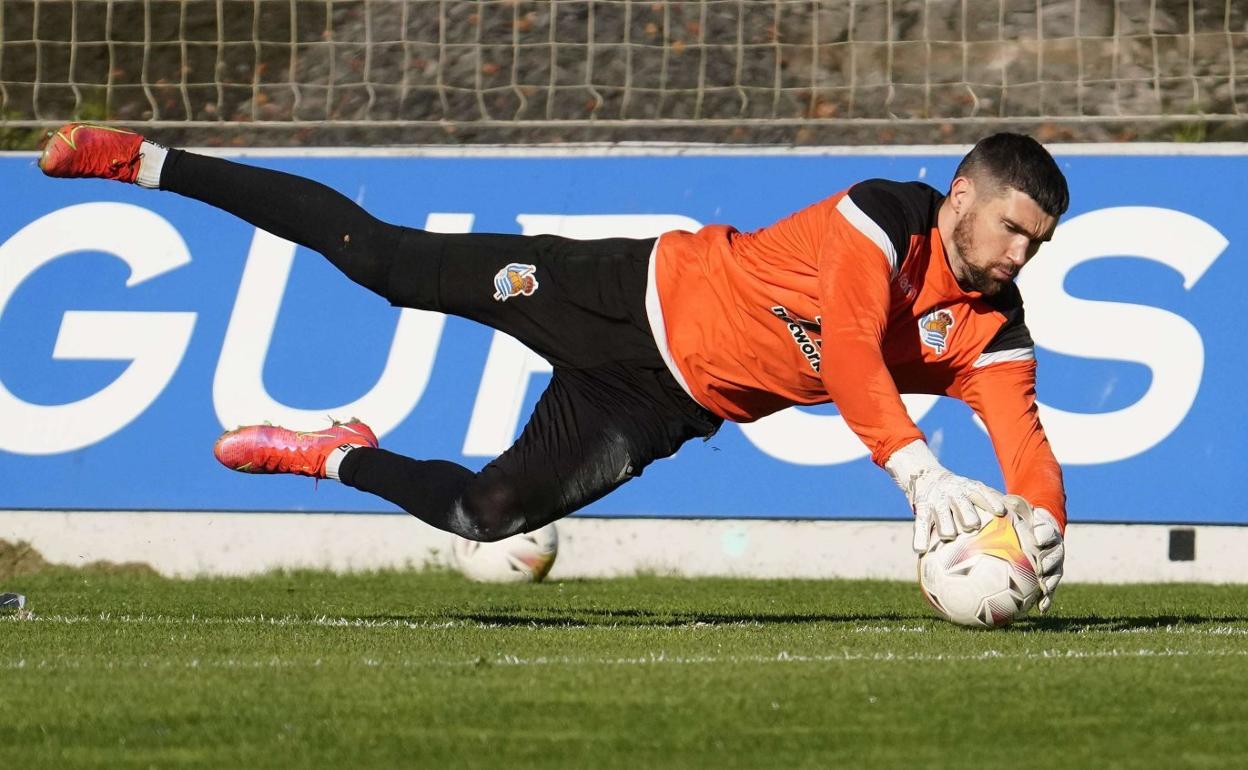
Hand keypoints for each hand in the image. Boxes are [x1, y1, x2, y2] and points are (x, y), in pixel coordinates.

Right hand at [884, 440, 1006, 552]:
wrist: (925, 475)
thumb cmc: (958, 491)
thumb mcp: (972, 488)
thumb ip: (991, 499)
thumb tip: (1016, 512)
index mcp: (969, 488)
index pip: (982, 493)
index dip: (991, 501)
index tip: (1000, 511)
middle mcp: (953, 493)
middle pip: (963, 506)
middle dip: (968, 517)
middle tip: (972, 526)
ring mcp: (936, 501)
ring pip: (943, 517)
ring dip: (946, 528)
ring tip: (948, 536)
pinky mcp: (921, 508)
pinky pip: (921, 525)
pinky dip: (920, 537)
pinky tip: (920, 549)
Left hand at [1004, 495, 1064, 612]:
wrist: (1038, 528)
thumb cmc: (1024, 519)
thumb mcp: (1018, 509)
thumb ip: (1012, 507)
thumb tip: (1001, 502)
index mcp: (1047, 530)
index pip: (1048, 530)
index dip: (1044, 533)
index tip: (1039, 538)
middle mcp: (1054, 547)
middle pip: (1055, 555)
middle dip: (1050, 561)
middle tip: (1042, 567)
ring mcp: (1054, 562)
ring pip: (1055, 573)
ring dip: (1051, 581)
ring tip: (1044, 589)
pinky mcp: (1050, 576)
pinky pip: (1050, 589)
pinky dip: (1047, 599)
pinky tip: (1040, 609)